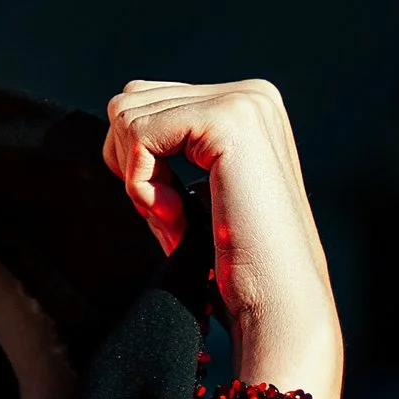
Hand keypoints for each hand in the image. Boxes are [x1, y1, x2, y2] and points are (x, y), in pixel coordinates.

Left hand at [105, 76, 343, 398]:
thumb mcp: (201, 189)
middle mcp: (251, 94)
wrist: (280, 304)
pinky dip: (140, 183)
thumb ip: (171, 145)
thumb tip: (119, 119)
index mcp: (248, 104)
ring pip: (127, 115)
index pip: (147, 102)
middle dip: (134, 169)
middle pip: (131, 103)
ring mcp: (243, 102)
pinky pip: (137, 132)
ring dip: (138, 180)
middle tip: (174, 220)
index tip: (175, 214)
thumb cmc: (236, 262)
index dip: (138, 164)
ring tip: (178, 219)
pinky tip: (176, 216)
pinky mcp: (227, 121)